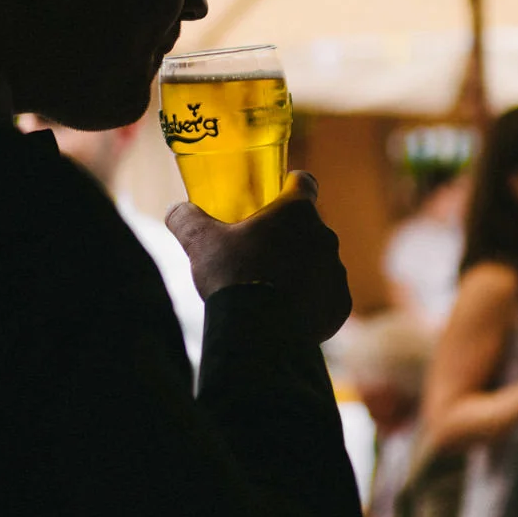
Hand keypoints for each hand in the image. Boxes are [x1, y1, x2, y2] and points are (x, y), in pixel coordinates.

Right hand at [167, 171, 351, 343]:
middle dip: (288, 236)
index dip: (291, 186)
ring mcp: (336, 271)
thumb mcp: (200, 242)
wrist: (258, 334)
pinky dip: (310, 301)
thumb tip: (176, 210)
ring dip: (300, 270)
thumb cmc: (232, 277)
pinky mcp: (341, 304)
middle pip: (309, 228)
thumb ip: (187, 219)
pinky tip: (285, 313)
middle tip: (259, 253)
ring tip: (270, 288)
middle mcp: (325, 236)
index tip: (279, 193)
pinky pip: (326, 296)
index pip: (304, 183)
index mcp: (296, 212)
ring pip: (318, 263)